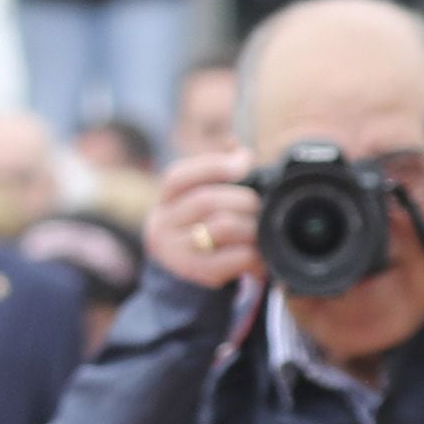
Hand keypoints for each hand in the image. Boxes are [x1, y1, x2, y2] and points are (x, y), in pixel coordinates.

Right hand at [146, 146, 254, 295]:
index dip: (214, 165)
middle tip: (261, 207)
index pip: (179, 176)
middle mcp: (162, 224)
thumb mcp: (200, 197)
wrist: (183, 273)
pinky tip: (259, 255)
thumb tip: (239, 150)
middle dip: (244, 200)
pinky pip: (235, 257)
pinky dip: (254, 253)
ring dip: (251, 227)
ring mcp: (176, 251)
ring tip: (261, 231)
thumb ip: (218, 171)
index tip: (245, 162)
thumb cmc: (200, 226)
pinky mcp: (197, 273)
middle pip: (207, 201)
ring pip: (223, 226)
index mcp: (165, 199)